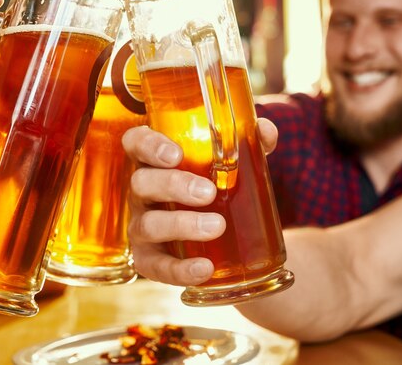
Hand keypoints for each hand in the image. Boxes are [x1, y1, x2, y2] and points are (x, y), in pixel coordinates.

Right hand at [122, 119, 278, 285]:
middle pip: (142, 183)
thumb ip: (247, 144)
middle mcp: (142, 192)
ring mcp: (141, 226)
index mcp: (154, 161)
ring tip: (216, 226)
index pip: (136, 143)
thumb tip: (266, 132)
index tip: (175, 155)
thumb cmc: (213, 186)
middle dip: (174, 186)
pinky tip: (204, 268)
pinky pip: (156, 267)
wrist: (217, 234)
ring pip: (148, 225)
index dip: (149, 146)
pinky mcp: (148, 259)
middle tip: (208, 192)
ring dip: (181, 225)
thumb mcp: (230, 162)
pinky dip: (179, 269)